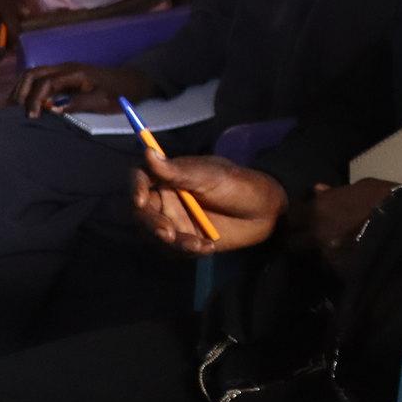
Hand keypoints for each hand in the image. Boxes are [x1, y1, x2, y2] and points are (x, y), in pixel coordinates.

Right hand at [11, 60, 152, 116]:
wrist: (134, 81)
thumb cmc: (121, 93)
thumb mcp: (103, 101)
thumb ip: (78, 103)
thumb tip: (52, 109)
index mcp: (75, 73)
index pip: (45, 82)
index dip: (34, 99)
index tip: (31, 117)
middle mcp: (66, 68)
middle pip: (33, 74)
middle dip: (20, 92)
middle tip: (15, 113)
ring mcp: (64, 70)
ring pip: (33, 75)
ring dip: (22, 90)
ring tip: (15, 109)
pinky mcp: (64, 76)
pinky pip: (40, 79)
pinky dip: (28, 89)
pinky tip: (25, 104)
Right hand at [130, 151, 286, 254]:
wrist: (266, 211)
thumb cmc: (239, 185)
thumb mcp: (211, 177)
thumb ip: (178, 170)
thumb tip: (148, 151)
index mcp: (171, 177)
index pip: (141, 179)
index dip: (135, 188)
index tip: (141, 200)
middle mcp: (168, 198)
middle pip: (143, 212)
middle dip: (153, 224)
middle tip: (169, 233)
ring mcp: (175, 220)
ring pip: (157, 234)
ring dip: (174, 242)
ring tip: (200, 243)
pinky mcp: (185, 239)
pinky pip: (174, 250)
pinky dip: (188, 250)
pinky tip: (209, 246)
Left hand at [293, 178, 397, 261]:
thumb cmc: (384, 198)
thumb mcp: (362, 186)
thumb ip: (335, 192)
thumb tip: (318, 191)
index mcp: (318, 207)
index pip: (290, 217)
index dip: (294, 218)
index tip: (300, 218)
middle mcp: (315, 232)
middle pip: (292, 243)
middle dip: (298, 240)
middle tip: (307, 237)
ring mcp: (326, 253)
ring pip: (310, 256)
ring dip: (316, 252)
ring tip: (328, 249)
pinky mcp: (339, 270)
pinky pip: (329, 266)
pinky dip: (333, 262)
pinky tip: (343, 258)